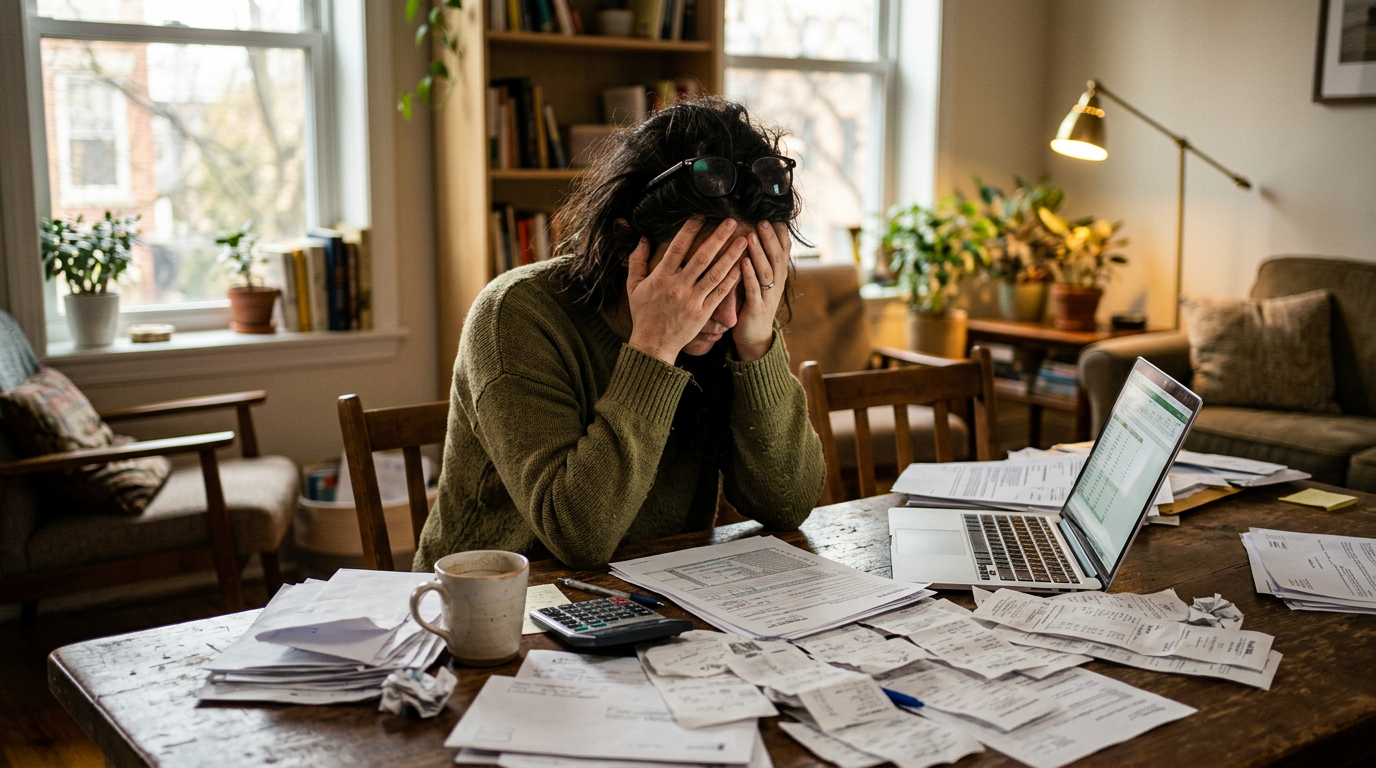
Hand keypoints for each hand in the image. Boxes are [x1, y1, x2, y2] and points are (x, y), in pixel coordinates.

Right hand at [626, 219, 746, 364]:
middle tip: (732, 221)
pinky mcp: (703, 313)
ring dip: (731, 255)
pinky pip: (720, 293)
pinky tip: (742, 266)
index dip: (689, 230)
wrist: (653, 344)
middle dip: (717, 238)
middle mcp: (678, 287)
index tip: (700, 215)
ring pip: (715, 273)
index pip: (677, 248)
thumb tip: (643, 239)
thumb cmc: (643, 313)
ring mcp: (692, 300)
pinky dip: (732, 279)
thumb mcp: (633, 286)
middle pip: (701, 257)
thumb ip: (637, 261)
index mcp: (661, 277)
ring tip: (744, 240)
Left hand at [732, 222, 791, 361]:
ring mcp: (769, 296)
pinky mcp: (757, 309)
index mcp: (778, 274)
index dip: (779, 232)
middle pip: (777, 256)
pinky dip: (749, 276)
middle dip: (769, 237)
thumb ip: (759, 258)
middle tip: (761, 219)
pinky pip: (754, 290)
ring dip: (760, 253)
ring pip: (767, 271)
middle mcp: (777, 283)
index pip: (783, 248)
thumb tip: (752, 229)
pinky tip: (743, 263)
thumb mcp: (759, 278)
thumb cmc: (752, 302)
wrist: (754, 336)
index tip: (771, 213)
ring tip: (752, 236)